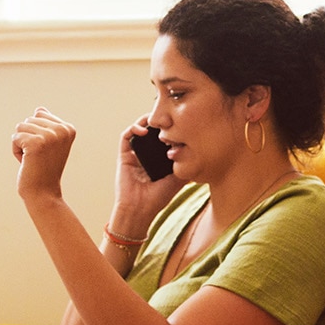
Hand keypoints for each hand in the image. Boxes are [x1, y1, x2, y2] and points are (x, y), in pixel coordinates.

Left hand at [10, 107, 76, 201]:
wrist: (43, 193)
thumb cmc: (43, 168)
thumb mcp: (50, 144)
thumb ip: (46, 125)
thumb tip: (39, 109)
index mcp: (68, 128)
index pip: (39, 114)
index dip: (35, 132)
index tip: (45, 149)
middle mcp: (62, 130)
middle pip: (28, 120)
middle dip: (27, 138)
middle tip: (38, 156)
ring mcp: (50, 136)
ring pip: (20, 127)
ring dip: (21, 144)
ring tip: (33, 159)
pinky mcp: (36, 143)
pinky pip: (15, 138)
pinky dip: (16, 150)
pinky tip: (27, 162)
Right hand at [113, 113, 183, 229]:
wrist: (140, 209)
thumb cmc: (159, 198)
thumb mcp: (179, 178)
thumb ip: (186, 164)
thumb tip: (200, 150)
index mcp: (159, 159)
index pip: (165, 138)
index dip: (171, 128)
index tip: (181, 121)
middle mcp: (146, 155)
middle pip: (152, 131)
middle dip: (160, 121)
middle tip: (169, 115)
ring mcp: (134, 154)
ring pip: (139, 130)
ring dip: (146, 121)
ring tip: (156, 119)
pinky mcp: (124, 155)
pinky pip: (125, 136)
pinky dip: (133, 129)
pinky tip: (144, 129)